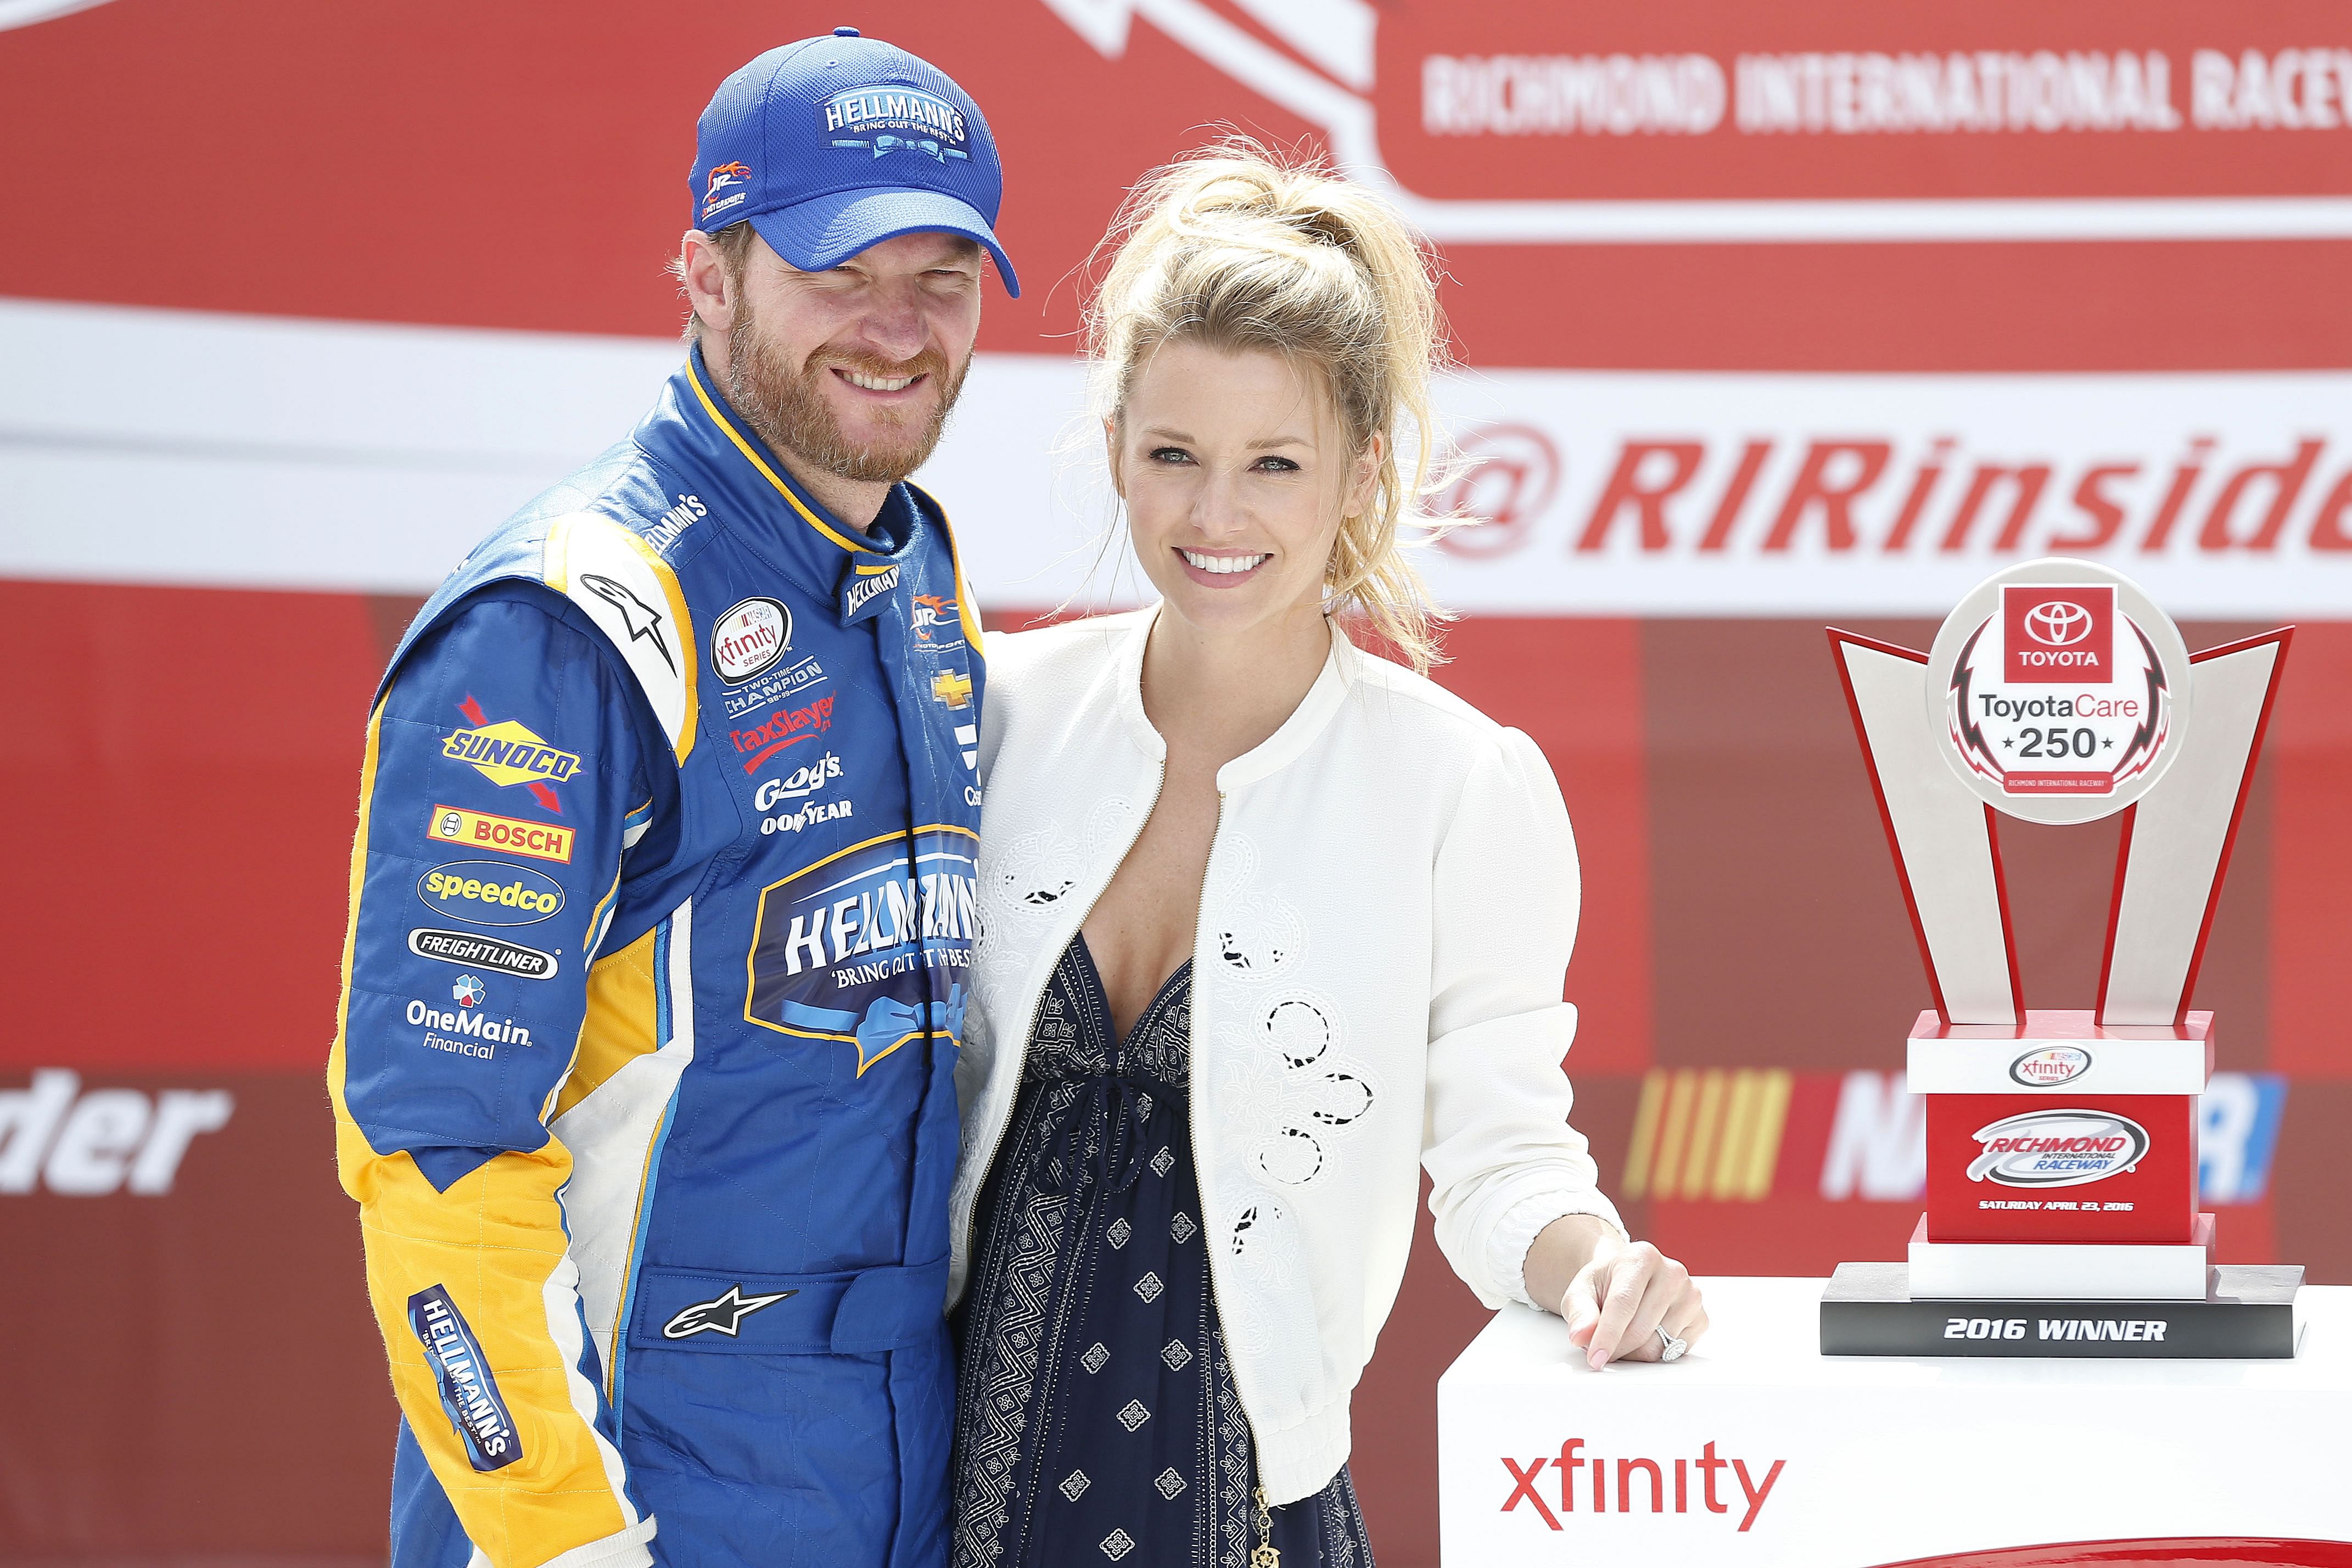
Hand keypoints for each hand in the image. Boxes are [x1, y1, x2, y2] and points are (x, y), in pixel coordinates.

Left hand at [1560, 1235, 1705, 1369]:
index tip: (1595, 1359)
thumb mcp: (1581, 1291)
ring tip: (1624, 1335)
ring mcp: (1691, 1295)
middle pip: (1640, 1331)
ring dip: (1633, 1353)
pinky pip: (1674, 1353)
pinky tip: (1646, 1335)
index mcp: (1641, 1257)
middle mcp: (1672, 1272)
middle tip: (1601, 1347)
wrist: (1628, 1279)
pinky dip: (1655, 1353)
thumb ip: (1579, 1312)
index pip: (1623, 1303)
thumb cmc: (1605, 1285)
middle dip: (1616, 1348)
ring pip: (1657, 1347)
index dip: (1607, 1335)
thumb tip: (1580, 1336)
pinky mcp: (1701, 1319)